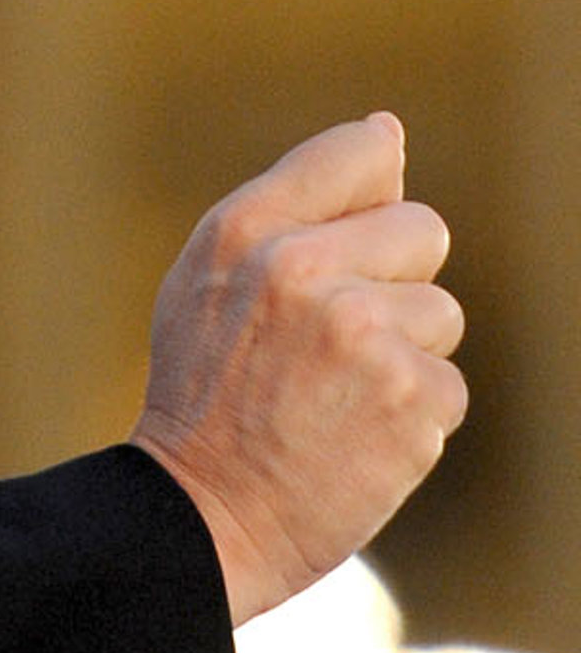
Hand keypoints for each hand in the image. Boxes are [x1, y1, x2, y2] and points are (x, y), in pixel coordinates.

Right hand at [129, 112, 466, 625]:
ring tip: (337, 394)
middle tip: (335, 337)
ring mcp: (362, 336)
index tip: (361, 218)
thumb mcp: (209, 276)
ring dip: (405, 353)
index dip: (373, 184)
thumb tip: (388, 136)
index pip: (357, 154)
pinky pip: (447, 385)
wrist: (204, 517)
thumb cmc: (205, 391)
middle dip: (396, 279)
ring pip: (441, 313)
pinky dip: (412, 416)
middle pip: (422, 230)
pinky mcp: (409, 402)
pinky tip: (355, 436)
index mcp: (247, 230)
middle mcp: (302, 271)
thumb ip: (292, 202)